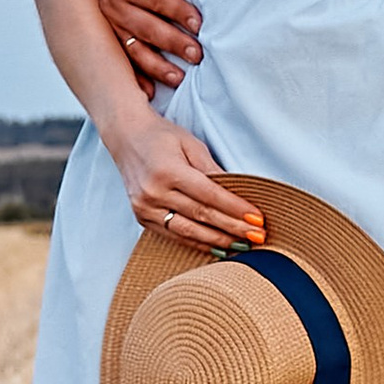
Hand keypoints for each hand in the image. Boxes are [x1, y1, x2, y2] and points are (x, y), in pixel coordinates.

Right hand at [101, 0, 203, 89]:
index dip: (179, 11)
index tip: (199, 23)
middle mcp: (112, 5)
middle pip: (146, 27)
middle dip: (173, 42)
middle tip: (196, 55)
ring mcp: (109, 26)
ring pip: (134, 49)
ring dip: (156, 66)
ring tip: (178, 78)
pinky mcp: (110, 40)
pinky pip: (123, 61)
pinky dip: (136, 78)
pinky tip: (149, 92)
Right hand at [109, 112, 266, 252]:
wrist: (126, 137)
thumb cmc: (160, 137)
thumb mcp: (191, 144)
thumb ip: (212, 170)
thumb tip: (238, 194)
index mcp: (167, 171)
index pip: (209, 195)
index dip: (235, 209)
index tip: (257, 219)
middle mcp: (153, 192)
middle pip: (201, 216)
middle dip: (232, 229)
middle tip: (257, 237)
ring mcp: (145, 208)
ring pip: (187, 232)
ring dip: (217, 241)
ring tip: (242, 246)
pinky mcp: (142, 217)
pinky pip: (173, 236)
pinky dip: (197, 243)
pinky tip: (216, 247)